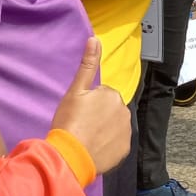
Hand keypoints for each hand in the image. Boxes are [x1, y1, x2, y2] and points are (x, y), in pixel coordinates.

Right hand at [50, 37, 129, 172]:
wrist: (70, 156)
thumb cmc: (70, 122)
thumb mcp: (75, 91)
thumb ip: (88, 65)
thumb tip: (94, 39)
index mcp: (112, 95)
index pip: (101, 95)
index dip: (88, 104)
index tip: (79, 113)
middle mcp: (124, 111)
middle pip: (110, 110)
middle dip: (99, 115)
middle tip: (82, 125)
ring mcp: (126, 131)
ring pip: (115, 125)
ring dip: (105, 129)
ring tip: (87, 137)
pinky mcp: (125, 149)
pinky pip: (118, 142)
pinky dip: (109, 144)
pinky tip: (95, 148)